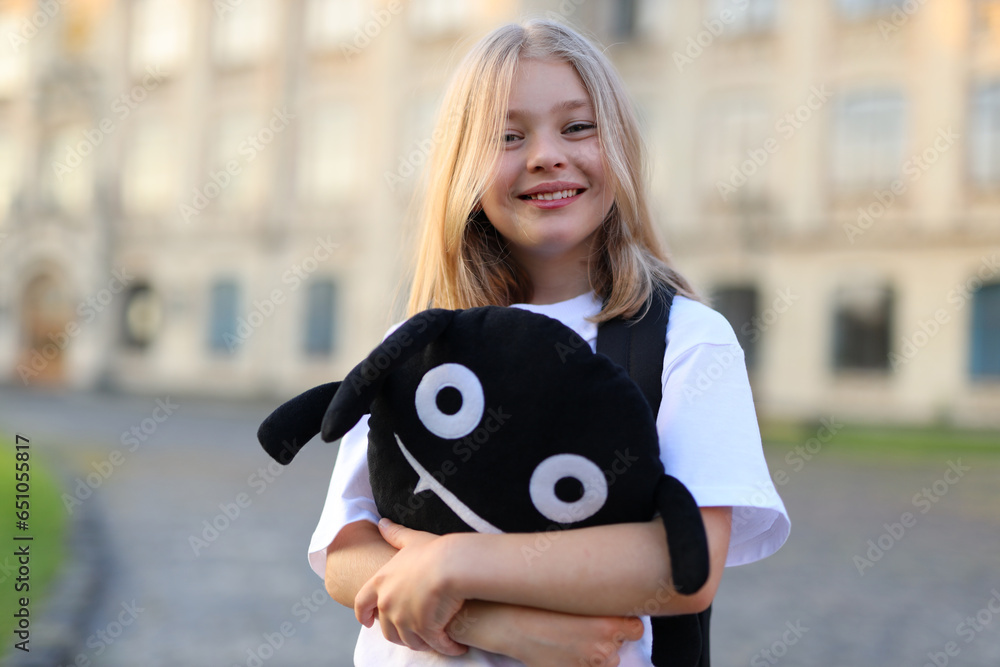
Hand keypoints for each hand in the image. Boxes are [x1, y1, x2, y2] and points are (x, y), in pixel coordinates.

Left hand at [354, 519, 467, 655]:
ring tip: (433, 641)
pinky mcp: (423, 629)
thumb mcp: (412, 540)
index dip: (362, 614)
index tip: (366, 622)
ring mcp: (404, 619)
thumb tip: (381, 522)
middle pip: (386, 629)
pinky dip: (446, 647)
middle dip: (397, 633)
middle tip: (410, 633)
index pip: (361, 603)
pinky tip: (456, 646)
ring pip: (408, 640)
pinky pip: (434, 645)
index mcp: (381, 582)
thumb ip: (395, 534)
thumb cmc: (434, 550)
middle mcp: (388, 603)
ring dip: (420, 643)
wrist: (452, 564)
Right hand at [452, 602, 643, 666]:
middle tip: (585, 626)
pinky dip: (579, 662)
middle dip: (608, 638)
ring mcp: (588, 666)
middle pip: (619, 646)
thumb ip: (599, 606)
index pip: (636, 629)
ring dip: (595, 652)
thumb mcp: (575, 598)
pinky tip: (564, 649)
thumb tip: (615, 610)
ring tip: (572, 638)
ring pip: (606, 661)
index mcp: (608, 627)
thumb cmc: (540, 606)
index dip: (626, 624)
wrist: (511, 624)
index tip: (616, 619)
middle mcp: (603, 650)